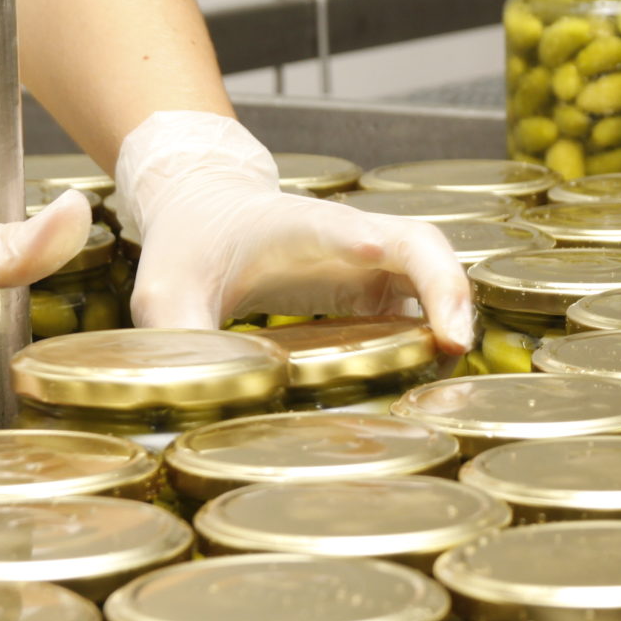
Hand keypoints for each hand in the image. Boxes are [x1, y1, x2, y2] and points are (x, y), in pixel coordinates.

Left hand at [114, 111, 472, 347]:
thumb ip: (176, 337)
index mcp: (293, 226)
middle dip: (444, 286)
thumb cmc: (194, 245)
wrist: (211, 211)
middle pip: (418, 244)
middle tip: (453, 341)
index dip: (356, 241)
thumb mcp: (166, 291)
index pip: (333, 227)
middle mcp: (349, 236)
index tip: (371, 251)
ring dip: (453, 312)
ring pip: (434, 272)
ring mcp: (372, 259)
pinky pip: (424, 304)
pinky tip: (435, 373)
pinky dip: (439, 333)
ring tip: (452, 363)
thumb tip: (176, 410)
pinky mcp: (378, 287)